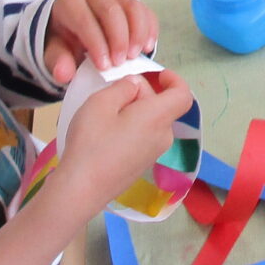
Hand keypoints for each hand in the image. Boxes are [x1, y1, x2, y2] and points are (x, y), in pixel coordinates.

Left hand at [43, 0, 158, 81]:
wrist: (74, 26)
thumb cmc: (65, 39)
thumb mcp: (56, 51)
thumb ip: (58, 61)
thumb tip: (63, 74)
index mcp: (69, 3)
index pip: (84, 19)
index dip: (96, 43)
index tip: (104, 66)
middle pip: (110, 10)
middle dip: (118, 39)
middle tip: (121, 63)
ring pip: (131, 7)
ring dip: (137, 33)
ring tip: (135, 56)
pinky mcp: (130, 1)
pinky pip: (144, 10)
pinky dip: (149, 29)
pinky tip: (147, 47)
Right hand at [53, 70, 193, 209]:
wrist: (81, 190)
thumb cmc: (91, 142)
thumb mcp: (101, 102)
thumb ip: (123, 87)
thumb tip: (136, 86)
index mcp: (158, 118)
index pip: (183, 95)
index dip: (174, 80)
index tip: (157, 74)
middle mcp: (162, 137)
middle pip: (162, 107)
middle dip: (142, 94)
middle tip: (112, 94)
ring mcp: (153, 155)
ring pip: (151, 122)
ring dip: (134, 112)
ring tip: (105, 115)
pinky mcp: (141, 166)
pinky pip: (143, 138)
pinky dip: (131, 128)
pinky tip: (106, 134)